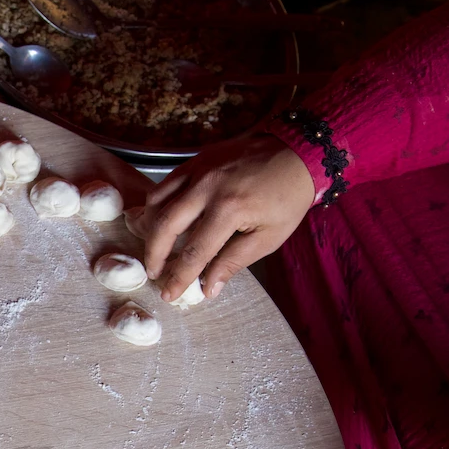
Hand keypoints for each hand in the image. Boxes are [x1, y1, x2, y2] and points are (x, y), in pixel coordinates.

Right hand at [138, 133, 314, 301]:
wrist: (297, 154)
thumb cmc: (287, 199)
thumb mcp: (268, 238)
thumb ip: (234, 262)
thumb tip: (207, 288)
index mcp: (229, 209)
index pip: (194, 252)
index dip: (179, 277)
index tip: (169, 294)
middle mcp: (208, 188)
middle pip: (165, 226)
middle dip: (154, 255)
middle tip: (154, 273)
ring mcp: (199, 170)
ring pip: (157, 202)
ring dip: (150, 229)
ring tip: (155, 248)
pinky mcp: (196, 160)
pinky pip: (165, 184)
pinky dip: (156, 205)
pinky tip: (160, 220)